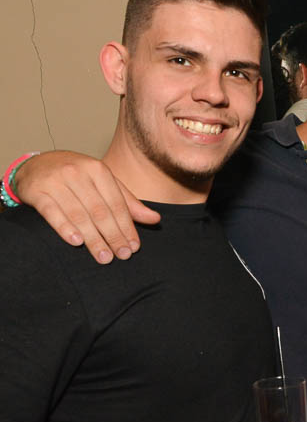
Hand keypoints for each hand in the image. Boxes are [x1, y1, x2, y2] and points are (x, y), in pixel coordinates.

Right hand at [15, 151, 159, 263]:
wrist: (37, 164)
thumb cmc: (78, 177)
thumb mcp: (105, 183)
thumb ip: (128, 202)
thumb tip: (155, 219)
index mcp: (98, 170)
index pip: (116, 203)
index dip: (127, 226)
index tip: (134, 247)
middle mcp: (77, 173)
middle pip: (99, 211)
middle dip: (113, 235)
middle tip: (122, 255)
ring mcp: (55, 181)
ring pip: (78, 214)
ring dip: (93, 238)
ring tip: (103, 257)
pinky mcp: (36, 191)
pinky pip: (52, 212)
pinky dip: (64, 228)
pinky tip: (76, 242)